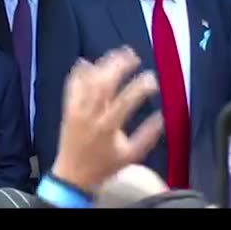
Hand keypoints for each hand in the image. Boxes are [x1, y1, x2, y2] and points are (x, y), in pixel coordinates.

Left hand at [52, 48, 163, 191]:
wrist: (72, 175)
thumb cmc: (104, 166)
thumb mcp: (131, 156)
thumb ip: (148, 136)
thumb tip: (162, 116)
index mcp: (108, 128)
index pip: (126, 101)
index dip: (140, 87)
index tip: (152, 78)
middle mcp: (91, 116)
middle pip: (104, 85)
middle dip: (119, 67)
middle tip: (134, 56)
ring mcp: (77, 111)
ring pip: (88, 82)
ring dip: (102, 65)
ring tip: (117, 53)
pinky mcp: (67, 110)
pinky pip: (71, 87)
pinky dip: (78, 73)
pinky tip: (86, 61)